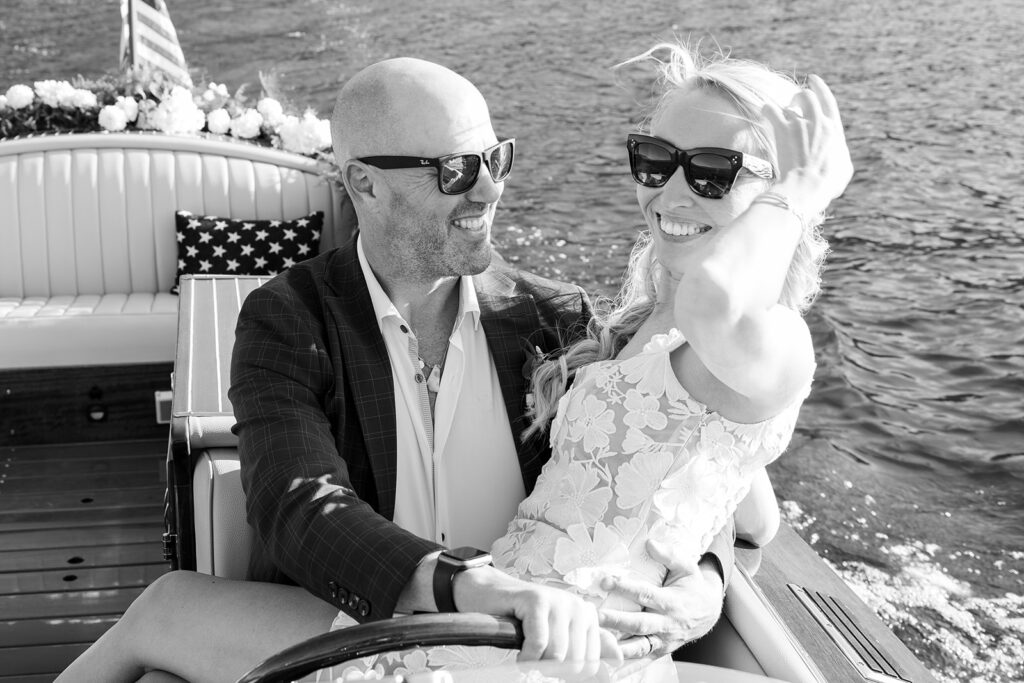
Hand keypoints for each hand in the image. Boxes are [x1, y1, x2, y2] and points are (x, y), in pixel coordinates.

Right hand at [456, 567, 621, 662]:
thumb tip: (619, 665)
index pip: (592, 666)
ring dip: (536, 663)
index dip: (567, 673)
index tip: (550, 661)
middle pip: (576, 663)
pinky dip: (525, 657)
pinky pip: (538, 644)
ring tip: (527, 651)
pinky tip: (520, 652)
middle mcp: (578, 606)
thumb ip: (590, 652)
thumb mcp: (560, 638)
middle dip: (552, 669)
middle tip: (536, 655)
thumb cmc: (524, 620)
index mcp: (588, 616)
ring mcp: (558, 600)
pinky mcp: (537, 599)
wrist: (490, 596)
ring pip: (557, 656)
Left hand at [598, 558, 723, 658]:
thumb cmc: (692, 586)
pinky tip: (608, 670)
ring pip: (639, 647)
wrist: (709, 611)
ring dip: (617, 648)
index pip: (646, 594)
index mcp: (672, 601)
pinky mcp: (660, 651)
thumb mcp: (686, 566)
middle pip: (639, 624)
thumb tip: (649, 543)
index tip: (605, 581)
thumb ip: (669, 555)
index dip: (625, 587)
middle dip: (616, 621)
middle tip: (595, 616)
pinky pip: (642, 662)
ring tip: (596, 644)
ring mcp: (664, 640)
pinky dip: (626, 668)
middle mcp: (668, 624)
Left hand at [763, 74, 853, 218]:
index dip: (820, 87)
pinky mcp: (782, 130)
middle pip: (807, 96)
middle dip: (799, 96)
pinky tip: (765, 113)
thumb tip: (837, 153)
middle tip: (793, 104)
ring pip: (789, 104)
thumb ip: (840, 154)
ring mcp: (800, 124)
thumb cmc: (827, 184)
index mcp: (834, 129)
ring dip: (783, 107)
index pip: (827, 100)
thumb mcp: (844, 168)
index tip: (813, 79)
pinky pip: (772, 110)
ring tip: (779, 115)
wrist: (807, 187)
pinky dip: (767, 109)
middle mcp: (818, 121)